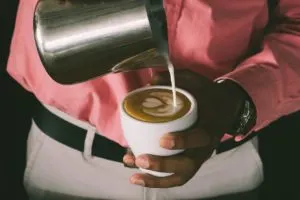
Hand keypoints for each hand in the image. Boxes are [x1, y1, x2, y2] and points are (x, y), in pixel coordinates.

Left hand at [123, 69, 246, 187]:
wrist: (224, 109)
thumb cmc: (208, 96)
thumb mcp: (198, 82)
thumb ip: (178, 78)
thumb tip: (152, 81)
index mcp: (209, 126)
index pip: (200, 137)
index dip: (183, 141)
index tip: (163, 140)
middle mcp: (205, 147)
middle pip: (188, 164)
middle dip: (163, 165)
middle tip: (141, 159)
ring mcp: (197, 157)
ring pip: (180, 176)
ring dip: (156, 179)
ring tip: (133, 176)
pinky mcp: (190, 163)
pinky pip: (176, 177)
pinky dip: (157, 180)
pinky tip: (137, 176)